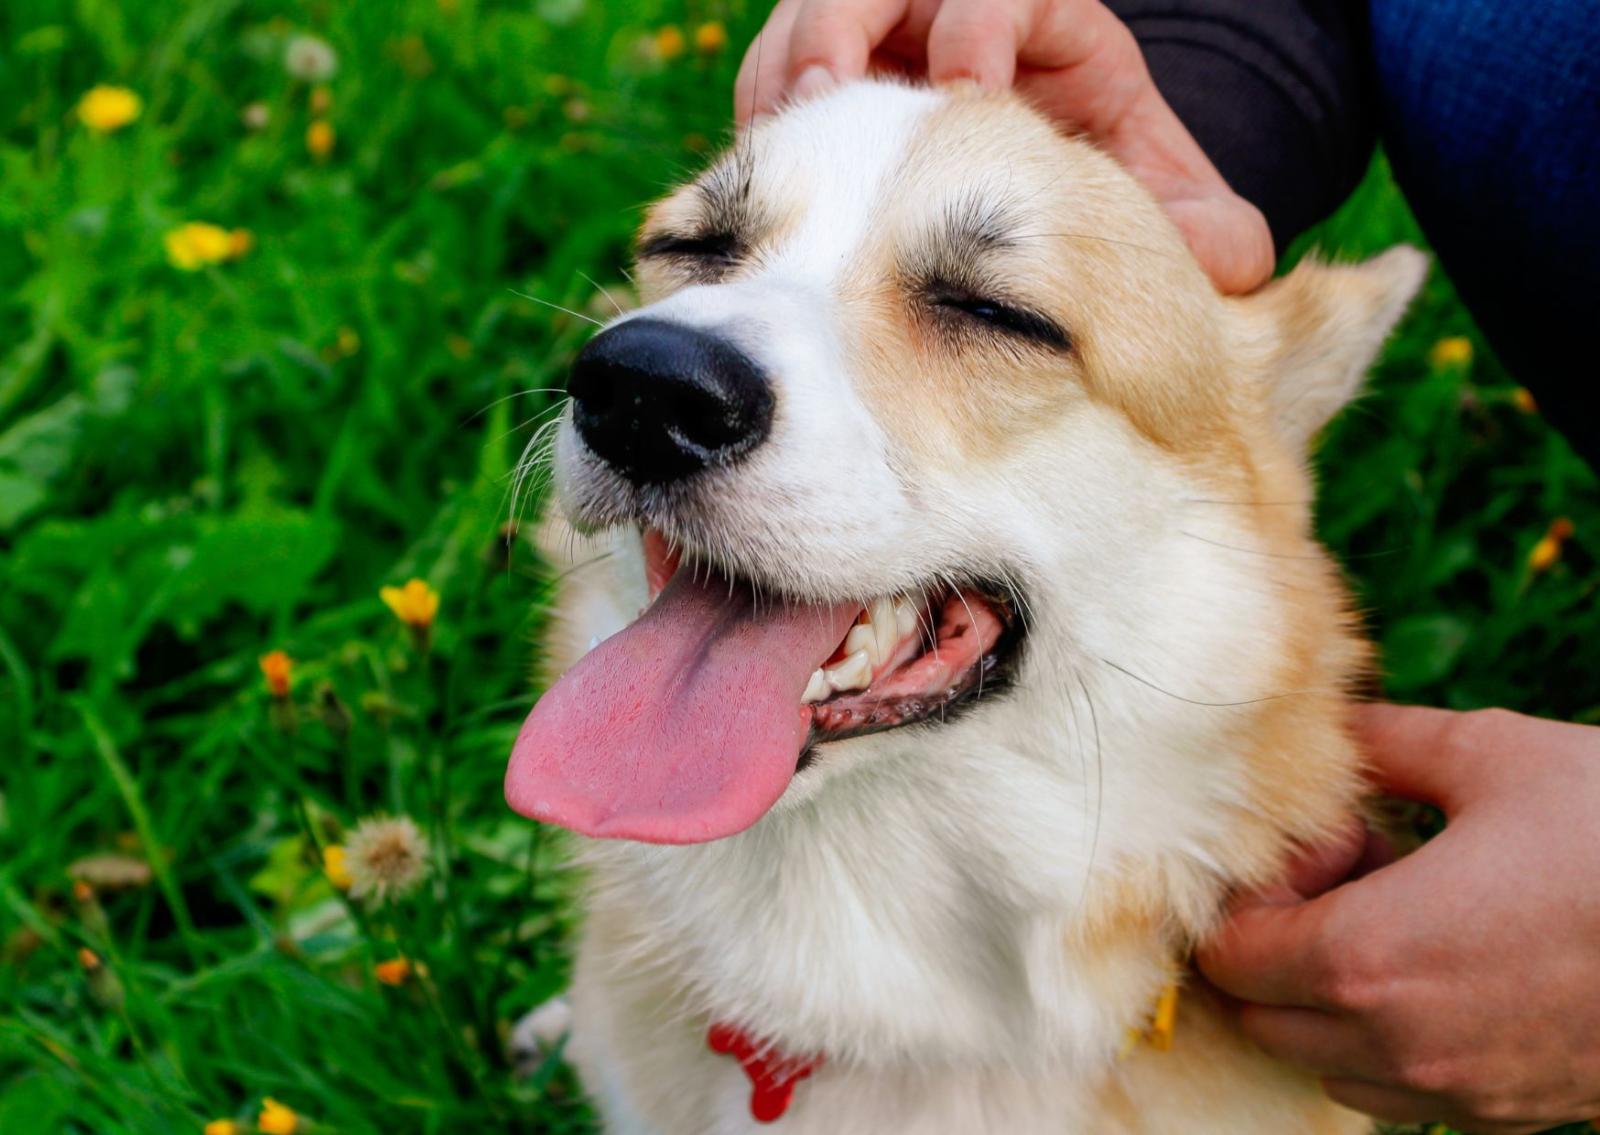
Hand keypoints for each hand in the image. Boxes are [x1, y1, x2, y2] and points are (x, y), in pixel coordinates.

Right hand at [734, 0, 1274, 292]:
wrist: (1050, 209)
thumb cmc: (1108, 200)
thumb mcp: (1165, 209)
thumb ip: (1201, 230)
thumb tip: (1227, 265)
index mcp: (1054, 29)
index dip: (982, 22)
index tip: (963, 86)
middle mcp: (962, 21)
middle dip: (850, 21)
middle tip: (825, 88)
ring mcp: (889, 48)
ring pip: (816, 13)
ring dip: (788, 64)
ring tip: (771, 129)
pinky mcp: (837, 88)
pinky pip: (780, 74)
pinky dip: (763, 110)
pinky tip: (758, 163)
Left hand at [1197, 704, 1599, 1133]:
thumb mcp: (1495, 756)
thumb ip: (1388, 742)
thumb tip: (1336, 725)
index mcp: (1366, 957)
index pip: (1229, 955)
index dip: (1249, 897)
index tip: (1318, 849)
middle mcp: (1393, 1043)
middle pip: (1261, 1012)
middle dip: (1278, 945)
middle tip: (1354, 875)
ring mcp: (1452, 1092)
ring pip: (1323, 1058)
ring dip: (1327, 996)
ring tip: (1402, 917)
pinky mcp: (1504, 1114)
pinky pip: (1394, 1090)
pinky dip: (1384, 1036)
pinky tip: (1448, 964)